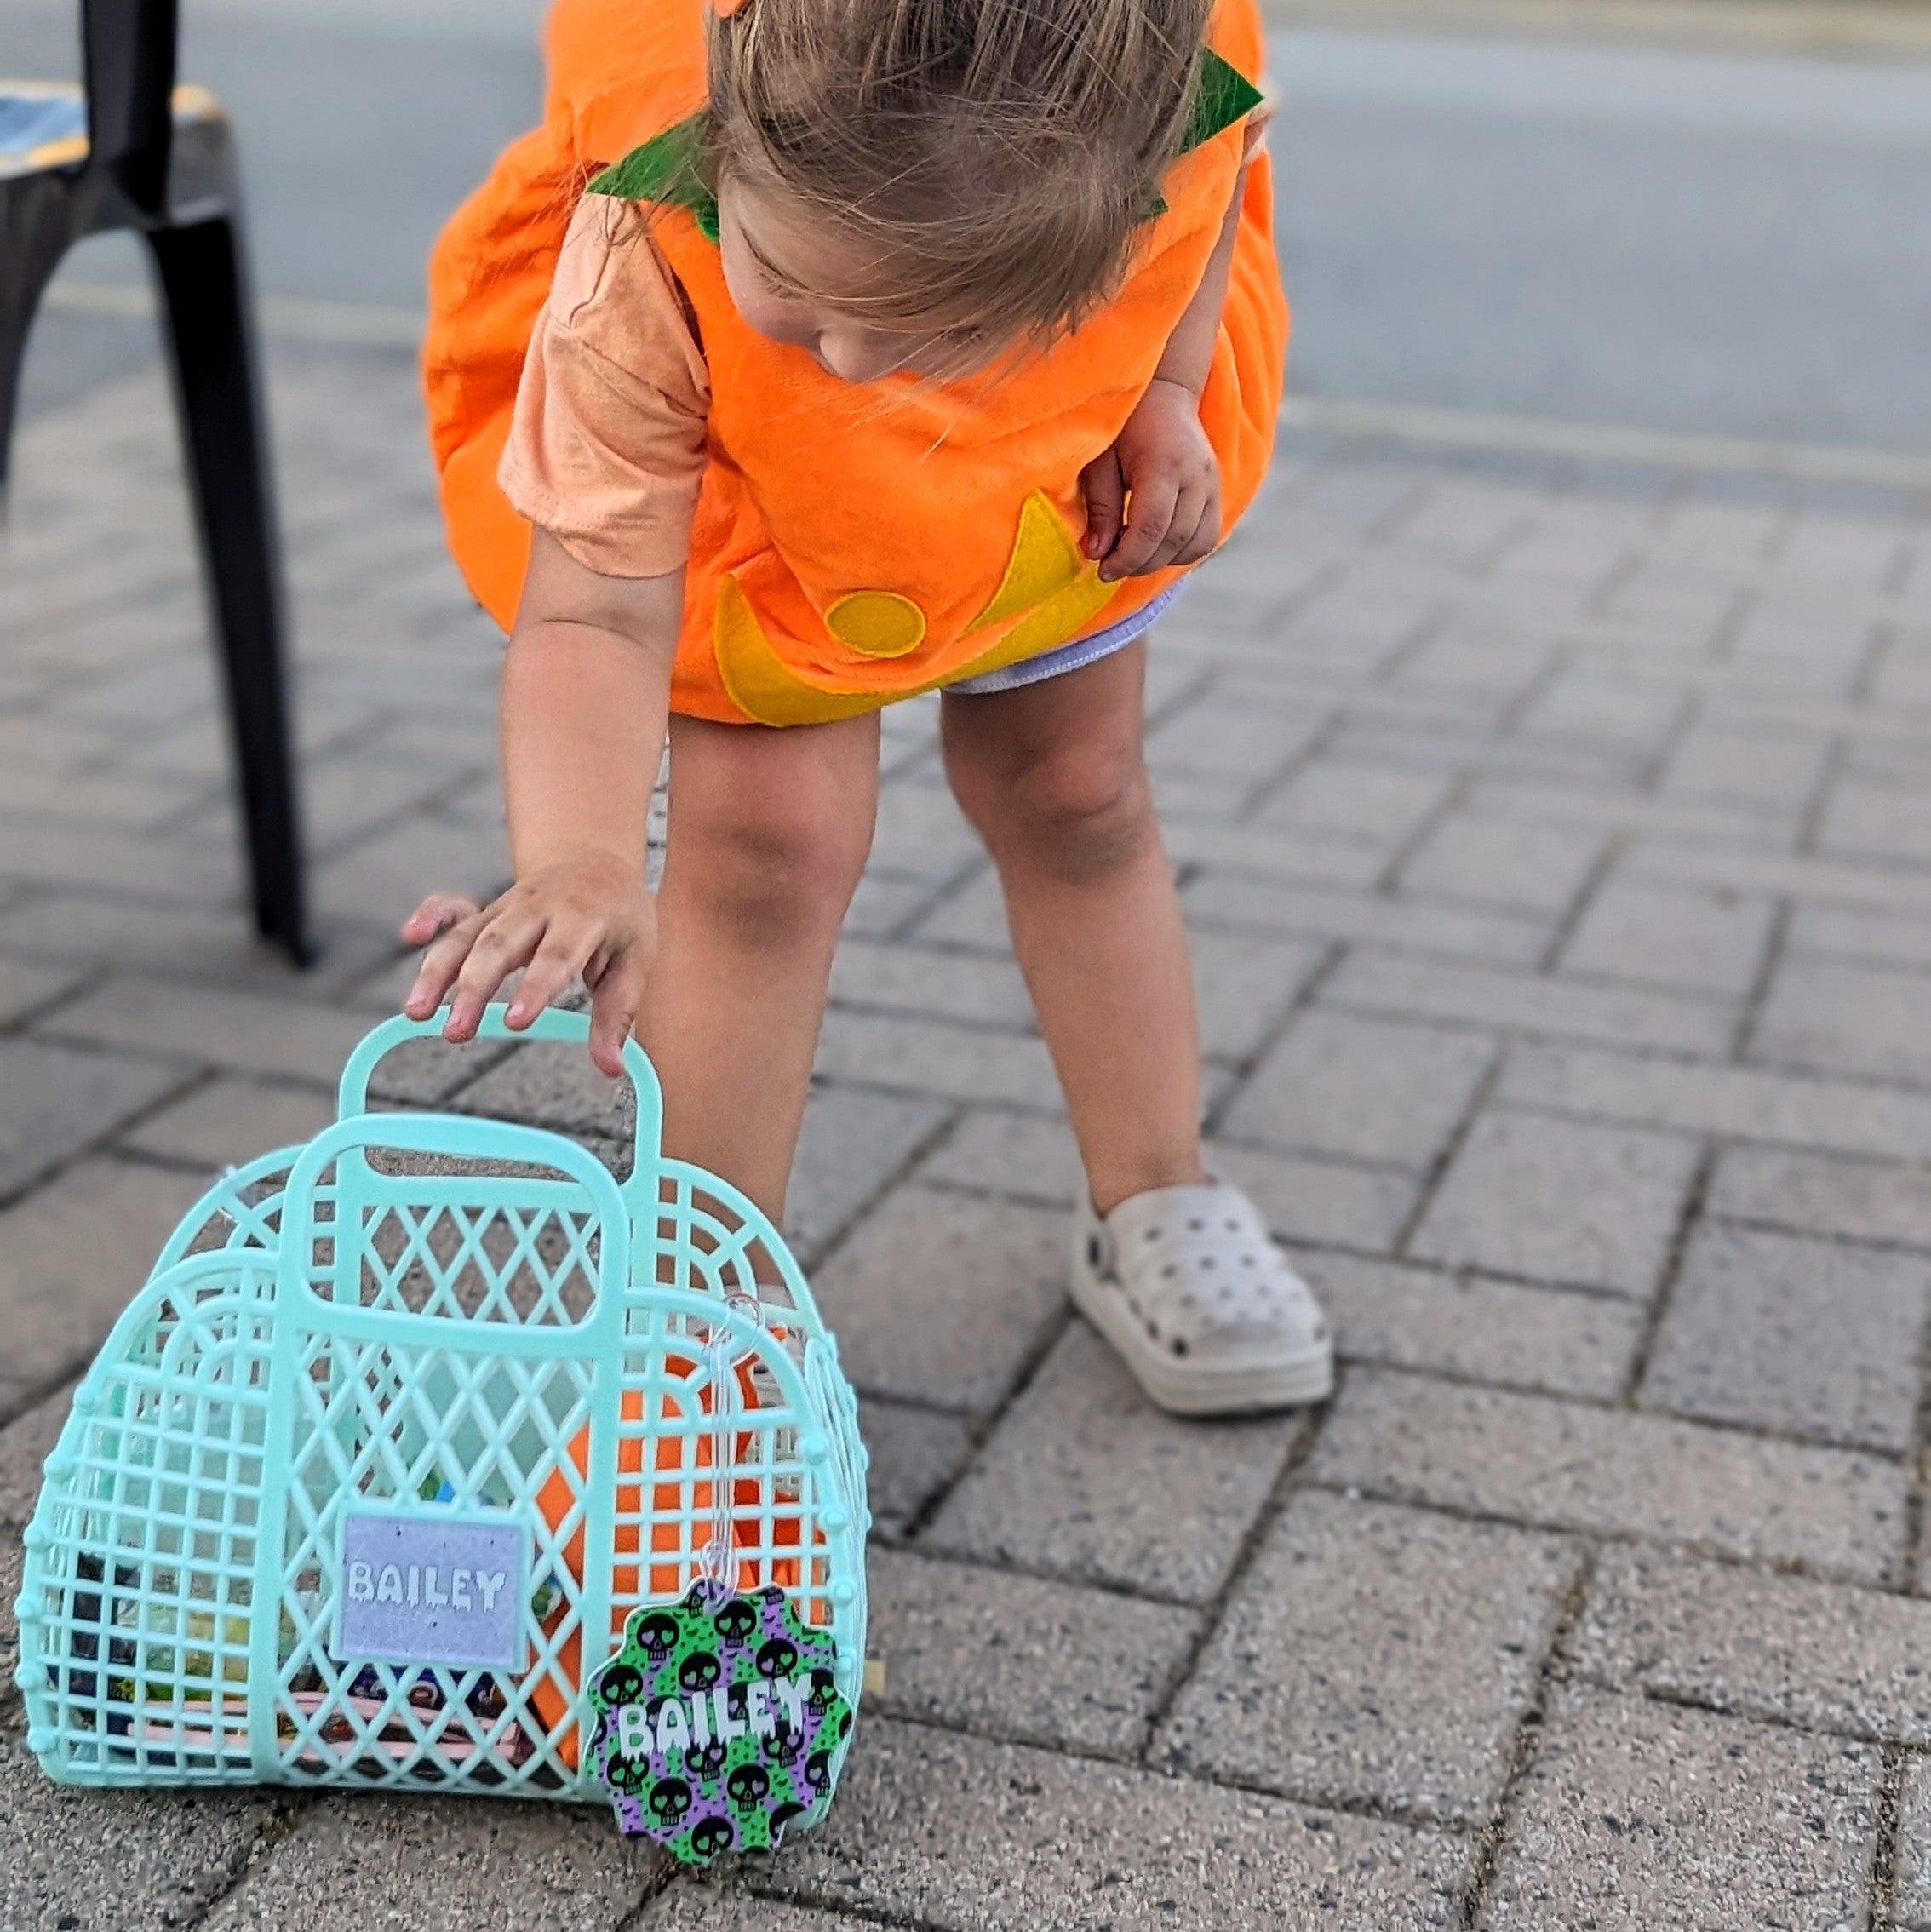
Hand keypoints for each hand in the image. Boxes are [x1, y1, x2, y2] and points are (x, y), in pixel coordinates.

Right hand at [399, 853, 655, 1077]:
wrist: (599, 866)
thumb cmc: (620, 921)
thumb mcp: (634, 962)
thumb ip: (617, 1015)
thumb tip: (611, 1068)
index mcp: (584, 917)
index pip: (557, 955)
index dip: (535, 988)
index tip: (514, 1023)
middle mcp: (540, 907)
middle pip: (500, 945)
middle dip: (473, 989)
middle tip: (455, 1033)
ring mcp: (509, 905)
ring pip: (468, 935)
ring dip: (438, 972)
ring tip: (417, 1013)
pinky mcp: (487, 909)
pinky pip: (453, 908)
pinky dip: (430, 914)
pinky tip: (410, 934)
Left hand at [1079, 377, 1221, 581]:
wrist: (1164, 393)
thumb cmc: (1124, 424)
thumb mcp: (1101, 462)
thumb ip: (1101, 508)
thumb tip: (1097, 553)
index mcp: (1164, 465)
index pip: (1150, 528)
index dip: (1126, 558)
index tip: (1103, 570)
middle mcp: (1196, 476)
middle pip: (1174, 541)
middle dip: (1140, 563)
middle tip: (1111, 565)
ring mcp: (1212, 484)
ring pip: (1196, 544)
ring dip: (1162, 560)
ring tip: (1133, 553)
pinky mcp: (1217, 490)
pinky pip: (1207, 536)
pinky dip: (1182, 550)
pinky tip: (1155, 544)